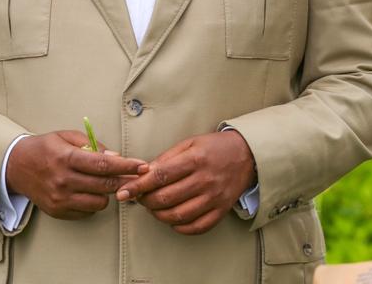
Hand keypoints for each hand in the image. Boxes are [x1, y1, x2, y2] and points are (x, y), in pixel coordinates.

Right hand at [6, 130, 146, 219]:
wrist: (16, 166)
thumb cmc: (46, 148)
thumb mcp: (68, 137)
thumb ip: (93, 145)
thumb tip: (115, 157)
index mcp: (66, 158)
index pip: (103, 165)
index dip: (126, 166)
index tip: (142, 166)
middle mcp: (63, 181)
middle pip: (105, 185)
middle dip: (126, 181)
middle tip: (138, 177)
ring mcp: (60, 199)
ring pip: (99, 202)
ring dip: (108, 193)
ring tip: (105, 182)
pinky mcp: (57, 211)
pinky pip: (87, 212)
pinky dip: (93, 203)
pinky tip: (89, 191)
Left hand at [116, 130, 256, 234]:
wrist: (247, 154)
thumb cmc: (215, 147)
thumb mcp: (190, 143)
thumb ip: (167, 158)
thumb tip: (144, 172)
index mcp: (195, 160)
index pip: (161, 176)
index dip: (139, 186)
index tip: (124, 192)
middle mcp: (205, 180)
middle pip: (166, 198)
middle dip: (146, 201)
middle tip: (141, 198)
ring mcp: (214, 197)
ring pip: (178, 215)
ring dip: (159, 215)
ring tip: (155, 207)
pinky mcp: (221, 210)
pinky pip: (196, 226)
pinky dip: (180, 227)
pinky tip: (173, 218)